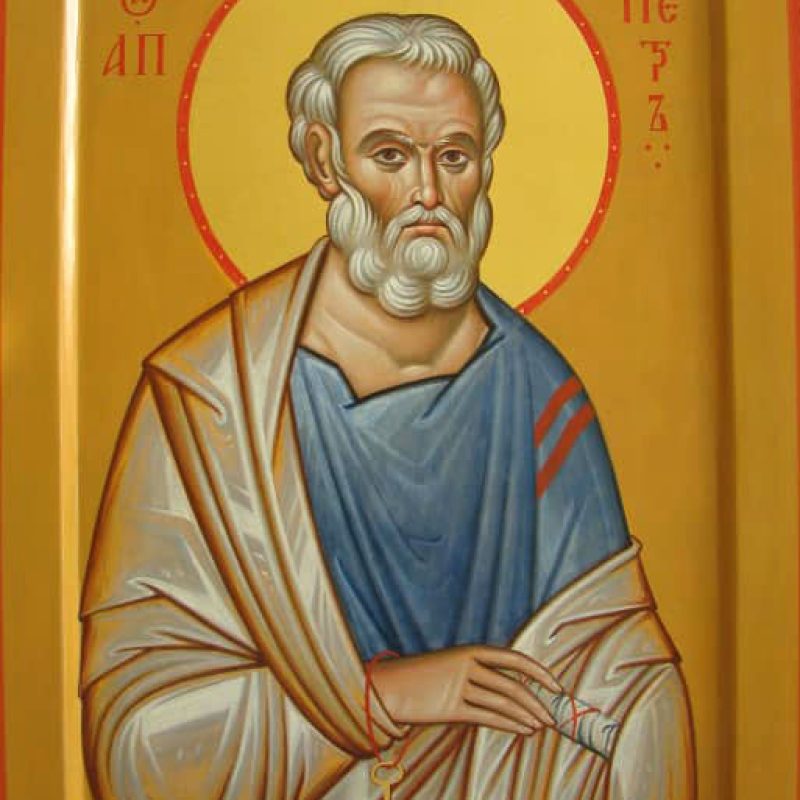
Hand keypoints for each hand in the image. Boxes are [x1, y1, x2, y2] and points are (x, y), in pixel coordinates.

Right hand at [368, 645, 560, 734]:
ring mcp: (458, 686)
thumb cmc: (424, 678)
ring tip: (542, 725)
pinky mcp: (449, 708)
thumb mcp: (454, 668)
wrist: (388, 687)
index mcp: (470, 650)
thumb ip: (481, 675)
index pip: (513, 659)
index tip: (557, 686)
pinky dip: (509, 724)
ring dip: (527, 715)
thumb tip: (516, 689)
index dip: (538, 672)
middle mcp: (467, 665)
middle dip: (537, 701)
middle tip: (554, 715)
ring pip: (502, 702)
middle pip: (511, 684)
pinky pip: (487, 717)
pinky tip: (524, 730)